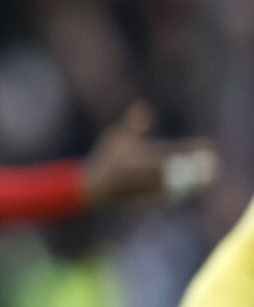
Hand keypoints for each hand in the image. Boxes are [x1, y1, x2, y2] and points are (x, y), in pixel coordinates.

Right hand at [81, 102, 217, 206]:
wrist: (95, 187)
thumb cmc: (106, 159)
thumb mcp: (118, 138)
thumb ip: (135, 124)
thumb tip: (143, 105)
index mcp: (148, 159)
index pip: (179, 153)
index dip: (195, 149)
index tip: (208, 146)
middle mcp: (153, 176)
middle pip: (185, 172)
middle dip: (200, 167)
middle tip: (212, 163)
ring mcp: (152, 190)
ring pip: (182, 187)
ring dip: (195, 182)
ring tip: (205, 178)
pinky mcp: (150, 201)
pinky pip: (172, 197)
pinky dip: (181, 193)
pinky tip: (186, 190)